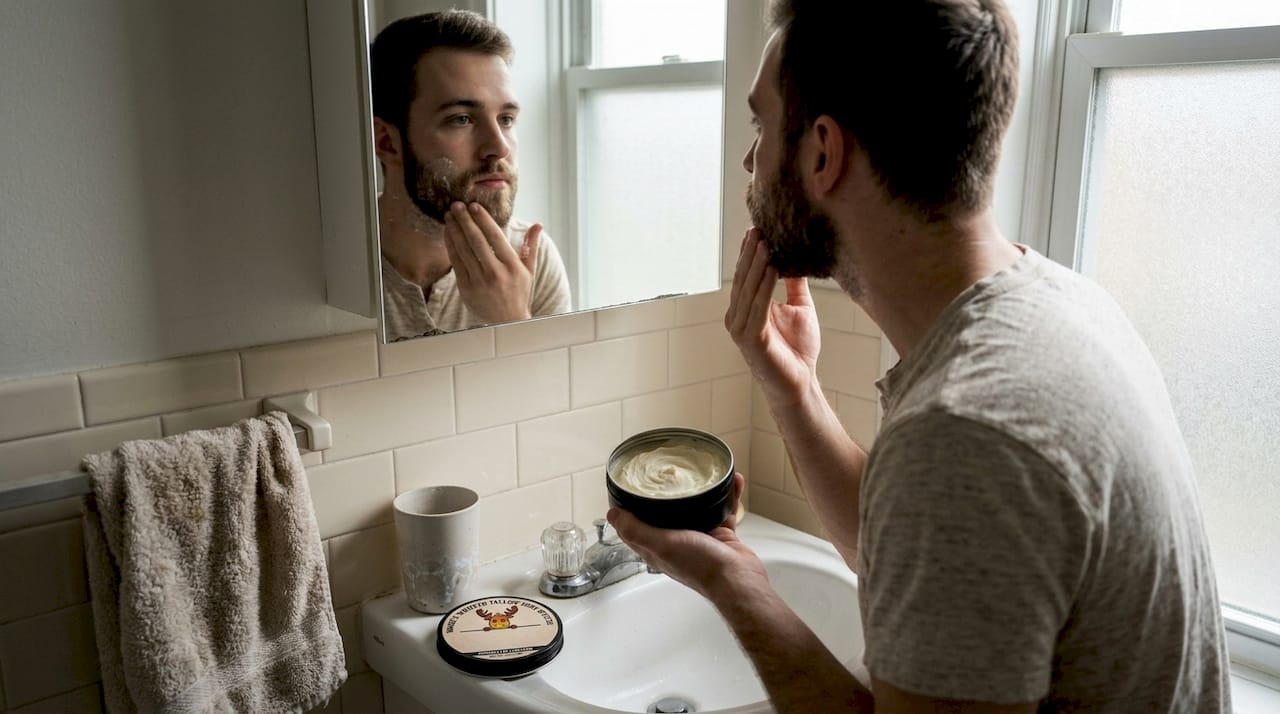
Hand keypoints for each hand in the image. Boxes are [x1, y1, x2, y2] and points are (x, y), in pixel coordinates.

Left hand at [443, 201, 539, 323]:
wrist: (506, 321)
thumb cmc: (518, 292)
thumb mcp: (528, 270)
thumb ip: (530, 246)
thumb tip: (538, 224)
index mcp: (512, 266)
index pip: (496, 237)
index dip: (483, 220)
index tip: (474, 206)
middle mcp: (496, 273)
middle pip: (477, 241)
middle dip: (465, 220)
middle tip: (457, 205)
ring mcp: (479, 281)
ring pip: (464, 250)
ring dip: (455, 230)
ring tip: (449, 215)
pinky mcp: (466, 288)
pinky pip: (456, 262)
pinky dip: (450, 245)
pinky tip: (448, 233)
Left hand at [608, 473, 767, 602]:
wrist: (738, 580)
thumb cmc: (701, 566)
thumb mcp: (662, 545)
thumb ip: (636, 531)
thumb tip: (612, 516)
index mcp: (658, 548)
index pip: (636, 527)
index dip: (630, 509)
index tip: (630, 488)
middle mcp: (677, 543)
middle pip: (666, 514)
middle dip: (667, 494)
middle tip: (668, 472)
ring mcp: (700, 538)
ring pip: (696, 508)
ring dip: (700, 492)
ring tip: (702, 473)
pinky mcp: (721, 535)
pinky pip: (723, 510)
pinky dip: (728, 496)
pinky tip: (733, 482)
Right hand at [724, 228, 821, 404]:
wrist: (800, 382)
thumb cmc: (798, 349)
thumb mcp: (799, 308)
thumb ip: (794, 285)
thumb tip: (796, 259)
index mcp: (746, 309)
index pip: (745, 276)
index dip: (749, 254)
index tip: (757, 230)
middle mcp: (738, 317)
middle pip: (742, 279)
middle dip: (750, 254)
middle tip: (757, 230)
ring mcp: (741, 329)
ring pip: (747, 291)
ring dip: (755, 266)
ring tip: (765, 244)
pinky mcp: (750, 339)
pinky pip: (757, 308)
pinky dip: (763, 288)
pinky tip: (771, 270)